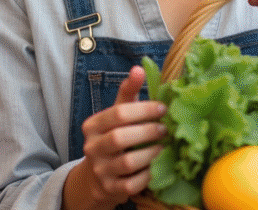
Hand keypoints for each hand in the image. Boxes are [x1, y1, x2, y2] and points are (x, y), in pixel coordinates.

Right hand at [70, 66, 167, 208]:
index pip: (118, 113)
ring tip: (164, 147)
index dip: (143, 110)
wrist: (97, 177)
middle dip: (147, 132)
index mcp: (92, 125)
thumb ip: (128, 92)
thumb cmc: (112, 138)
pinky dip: (148, 176)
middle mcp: (92, 147)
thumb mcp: (116, 113)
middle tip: (165, 129)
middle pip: (120, 138)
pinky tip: (158, 167)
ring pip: (127, 162)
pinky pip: (132, 184)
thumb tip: (139, 68)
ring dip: (151, 154)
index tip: (163, 109)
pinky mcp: (110, 190)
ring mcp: (100, 170)